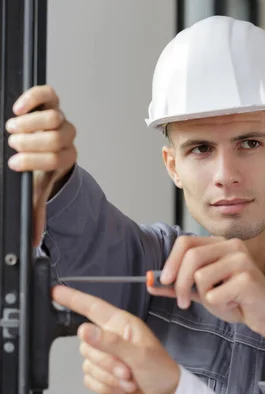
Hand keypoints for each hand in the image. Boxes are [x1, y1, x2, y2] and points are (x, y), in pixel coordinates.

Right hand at [5, 85, 76, 246]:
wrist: (45, 144)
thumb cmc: (39, 166)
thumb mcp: (37, 189)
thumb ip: (36, 212)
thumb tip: (34, 242)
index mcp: (65, 158)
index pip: (56, 159)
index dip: (33, 161)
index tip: (14, 164)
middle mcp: (66, 137)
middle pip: (55, 136)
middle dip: (30, 141)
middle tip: (13, 144)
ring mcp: (60, 118)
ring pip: (53, 116)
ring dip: (29, 123)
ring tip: (12, 129)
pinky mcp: (51, 102)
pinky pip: (47, 95)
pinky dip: (32, 98)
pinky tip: (17, 107)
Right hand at [51, 285, 179, 393]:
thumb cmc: (161, 370)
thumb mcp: (139, 354)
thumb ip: (111, 342)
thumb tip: (85, 330)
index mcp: (123, 324)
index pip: (93, 307)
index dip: (73, 298)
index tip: (55, 292)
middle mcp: (113, 337)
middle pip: (87, 344)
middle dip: (107, 363)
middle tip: (127, 370)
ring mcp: (107, 356)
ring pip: (87, 364)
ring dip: (109, 377)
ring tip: (129, 378)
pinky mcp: (102, 374)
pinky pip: (88, 379)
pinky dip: (105, 386)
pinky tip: (121, 385)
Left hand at [150, 236, 264, 371]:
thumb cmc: (236, 301)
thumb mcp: (202, 291)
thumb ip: (177, 285)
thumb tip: (150, 282)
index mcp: (221, 244)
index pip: (186, 242)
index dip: (170, 262)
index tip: (164, 281)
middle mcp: (232, 246)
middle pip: (191, 257)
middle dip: (180, 283)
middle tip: (184, 302)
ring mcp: (242, 260)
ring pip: (201, 276)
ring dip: (204, 297)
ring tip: (221, 301)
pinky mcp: (247, 278)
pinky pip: (214, 294)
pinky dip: (218, 306)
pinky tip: (233, 305)